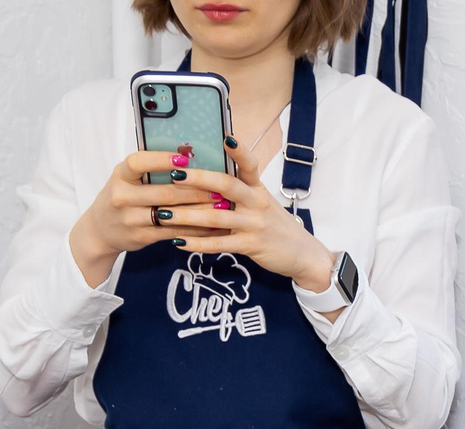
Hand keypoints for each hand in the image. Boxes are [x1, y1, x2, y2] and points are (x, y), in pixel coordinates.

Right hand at [67, 148, 231, 284]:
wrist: (100, 231)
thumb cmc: (121, 196)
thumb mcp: (126, 178)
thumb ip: (148, 168)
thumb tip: (186, 151)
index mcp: (121, 175)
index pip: (138, 163)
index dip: (161, 160)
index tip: (184, 158)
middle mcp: (123, 197)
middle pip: (164, 192)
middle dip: (195, 190)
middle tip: (219, 186)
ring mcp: (132, 219)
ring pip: (172, 214)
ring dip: (199, 210)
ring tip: (221, 204)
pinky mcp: (142, 237)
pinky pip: (173, 232)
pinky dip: (194, 229)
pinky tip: (211, 224)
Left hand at [160, 157, 335, 293]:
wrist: (302, 254)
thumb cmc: (275, 225)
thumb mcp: (262, 202)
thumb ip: (240, 190)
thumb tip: (206, 178)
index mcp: (258, 188)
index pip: (249, 163)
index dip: (238, 151)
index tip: (225, 137)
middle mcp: (257, 202)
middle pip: (226, 185)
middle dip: (198, 179)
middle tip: (173, 174)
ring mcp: (254, 224)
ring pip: (216, 217)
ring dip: (187, 215)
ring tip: (163, 213)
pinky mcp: (250, 246)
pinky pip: (219, 244)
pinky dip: (197, 243)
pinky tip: (179, 241)